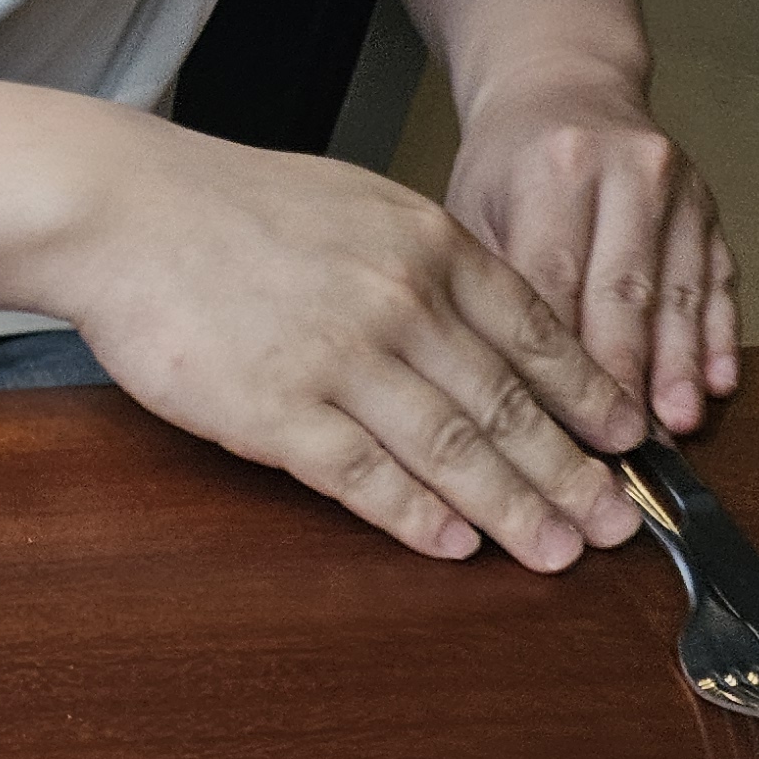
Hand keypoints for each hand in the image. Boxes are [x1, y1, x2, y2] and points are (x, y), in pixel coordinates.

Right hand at [43, 116, 646, 569]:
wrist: (130, 212)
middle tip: (617, 523)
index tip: (628, 443)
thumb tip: (479, 311)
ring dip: (511, 508)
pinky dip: (415, 515)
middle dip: (571, 472)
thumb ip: (425, 259)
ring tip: (554, 551)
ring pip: (450, 447)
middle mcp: (401, 302)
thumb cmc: (232, 210)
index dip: (588, 398)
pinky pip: (362, 474)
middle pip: (507, 403)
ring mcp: (340, 359)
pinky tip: (454, 544)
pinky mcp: (275, 411)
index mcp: (429, 247)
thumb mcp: (359, 206)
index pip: (535, 334)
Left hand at [445, 62, 737, 437]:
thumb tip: (498, 389)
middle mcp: (626, 173)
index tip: (558, 431)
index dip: (561, 365)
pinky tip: (718, 383)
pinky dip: (718, 335)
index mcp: (555, 171)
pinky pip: (718, 278)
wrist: (567, 88)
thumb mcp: (471, 211)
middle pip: (625, 293)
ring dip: (679, 367)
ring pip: (679, 290)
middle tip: (621, 447)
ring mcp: (678, 189)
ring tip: (677, 426)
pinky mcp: (709, 207)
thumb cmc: (507, 165)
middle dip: (624, 378)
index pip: (556, 286)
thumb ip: (489, 288)